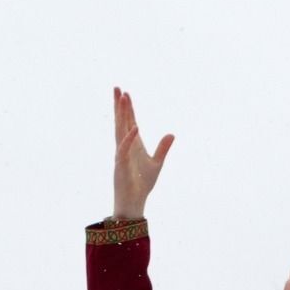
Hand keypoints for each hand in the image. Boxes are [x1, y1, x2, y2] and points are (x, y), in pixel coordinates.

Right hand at [112, 86, 174, 218]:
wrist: (135, 201)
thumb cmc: (143, 184)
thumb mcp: (157, 163)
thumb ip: (163, 148)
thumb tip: (172, 134)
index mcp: (134, 145)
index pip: (130, 122)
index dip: (128, 109)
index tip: (126, 94)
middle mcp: (125, 146)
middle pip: (121, 122)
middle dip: (119, 106)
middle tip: (117, 88)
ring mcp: (121, 154)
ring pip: (120, 130)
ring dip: (121, 115)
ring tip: (121, 99)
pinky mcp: (121, 164)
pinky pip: (124, 148)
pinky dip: (129, 138)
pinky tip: (135, 127)